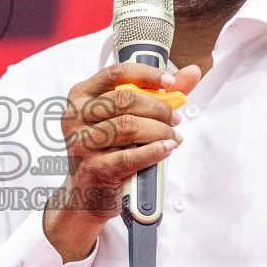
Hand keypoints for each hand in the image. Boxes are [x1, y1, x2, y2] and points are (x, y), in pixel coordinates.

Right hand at [42, 61, 201, 261]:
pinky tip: (166, 149)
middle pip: (124, 100)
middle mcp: (75, 117)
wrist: (86, 193)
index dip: (146, 74)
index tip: (170, 82)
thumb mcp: (124, 118)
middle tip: (175, 118)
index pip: (115, 74)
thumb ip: (157, 94)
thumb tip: (192, 72)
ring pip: (129, 127)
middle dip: (158, 108)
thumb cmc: (107, 150)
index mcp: (80, 96)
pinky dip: (155, 151)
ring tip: (172, 137)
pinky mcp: (94, 168)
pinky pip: (131, 155)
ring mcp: (81, 143)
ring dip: (160, 131)